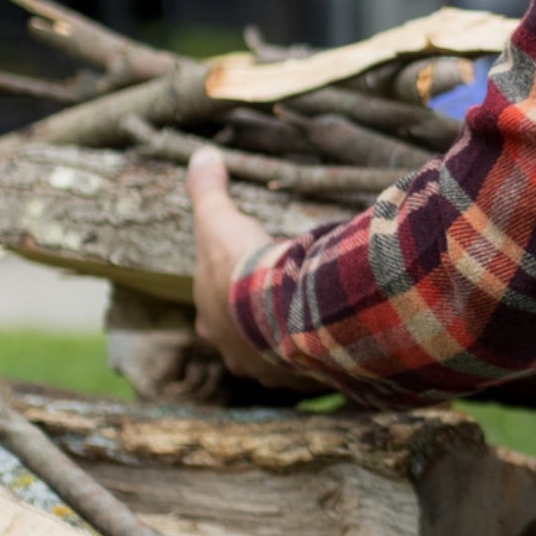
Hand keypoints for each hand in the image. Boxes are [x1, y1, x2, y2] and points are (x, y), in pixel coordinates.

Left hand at [187, 147, 305, 387]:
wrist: (283, 311)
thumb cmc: (243, 269)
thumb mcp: (219, 220)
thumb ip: (208, 189)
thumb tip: (200, 155)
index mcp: (212, 322)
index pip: (212, 308)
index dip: (226, 290)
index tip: (245, 272)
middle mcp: (234, 354)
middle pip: (241, 338)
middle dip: (255, 321)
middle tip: (278, 297)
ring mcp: (268, 371)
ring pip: (276, 356)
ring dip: (288, 340)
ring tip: (310, 316)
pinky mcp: (301, 380)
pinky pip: (310, 371)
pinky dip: (320, 355)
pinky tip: (335, 339)